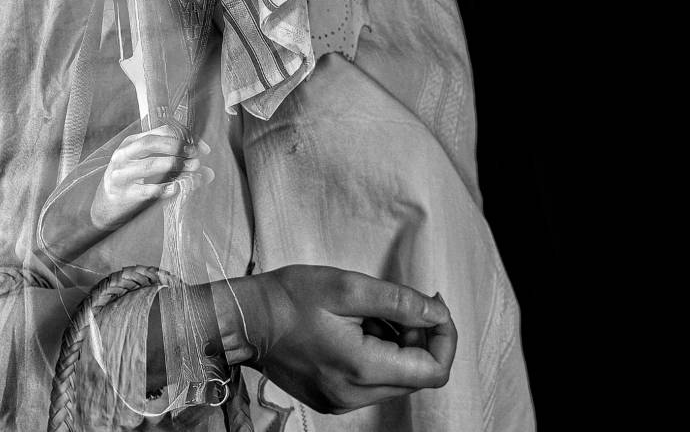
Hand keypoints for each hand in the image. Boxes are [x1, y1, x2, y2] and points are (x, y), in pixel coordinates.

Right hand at [90, 124, 212, 229]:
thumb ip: (173, 162)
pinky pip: (147, 190)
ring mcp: (122, 175)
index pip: (160, 131)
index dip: (184, 137)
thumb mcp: (146, 164)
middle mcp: (124, 155)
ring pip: (150, 165)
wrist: (106, 206)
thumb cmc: (132, 181)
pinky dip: (165, 189)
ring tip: (193, 170)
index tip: (202, 148)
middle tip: (196, 157)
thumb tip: (209, 172)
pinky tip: (178, 188)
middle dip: (177, 148)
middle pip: (151, 143)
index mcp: (132, 142)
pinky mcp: (125, 195)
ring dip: (175, 166)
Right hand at [222, 265, 455, 413]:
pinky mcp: (332, 400)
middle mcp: (355, 396)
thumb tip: (437, 313)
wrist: (244, 320)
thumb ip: (399, 302)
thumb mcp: (347, 287)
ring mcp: (342, 402)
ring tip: (366, 316)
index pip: (434, 370)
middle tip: (393, 305)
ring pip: (396, 379)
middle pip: (417, 376)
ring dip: (395, 346)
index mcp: (362, 369)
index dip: (445, 337)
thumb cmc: (289, 298)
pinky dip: (376, 356)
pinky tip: (353, 331)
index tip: (433, 306)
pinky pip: (373, 383)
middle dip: (417, 337)